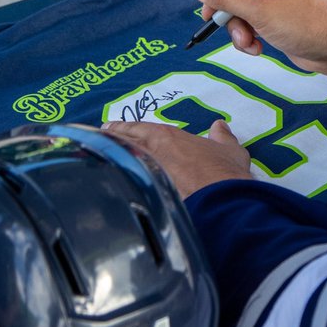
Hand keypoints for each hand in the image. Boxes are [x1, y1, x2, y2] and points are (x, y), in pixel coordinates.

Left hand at [102, 120, 252, 198]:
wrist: (220, 200)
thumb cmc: (225, 172)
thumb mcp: (230, 151)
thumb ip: (222, 137)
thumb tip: (219, 125)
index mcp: (169, 137)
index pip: (139, 128)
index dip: (125, 128)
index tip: (112, 127)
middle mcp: (150, 151)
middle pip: (122, 140)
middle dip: (110, 136)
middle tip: (100, 134)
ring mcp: (143, 173)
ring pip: (118, 159)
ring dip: (107, 154)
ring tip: (97, 152)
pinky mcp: (142, 193)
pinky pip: (122, 180)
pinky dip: (112, 176)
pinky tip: (105, 178)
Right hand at [192, 0, 326, 79]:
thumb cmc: (309, 25)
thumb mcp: (262, 12)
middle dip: (226, 5)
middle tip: (220, 22)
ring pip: (235, 3)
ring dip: (236, 26)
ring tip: (248, 42)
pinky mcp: (272, 13)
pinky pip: (246, 18)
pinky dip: (246, 34)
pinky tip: (257, 47)